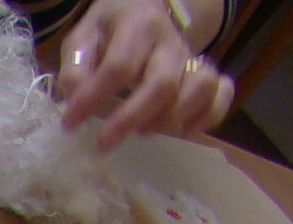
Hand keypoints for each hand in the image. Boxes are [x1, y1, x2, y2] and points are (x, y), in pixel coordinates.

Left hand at [56, 0, 233, 149]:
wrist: (144, 7)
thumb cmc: (109, 29)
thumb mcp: (83, 38)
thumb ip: (75, 67)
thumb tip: (74, 100)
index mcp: (137, 26)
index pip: (119, 66)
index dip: (94, 98)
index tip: (71, 123)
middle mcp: (169, 41)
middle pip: (163, 83)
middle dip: (132, 117)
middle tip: (105, 142)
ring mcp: (190, 57)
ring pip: (199, 87)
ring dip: (172, 117)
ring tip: (144, 132)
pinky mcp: (203, 71)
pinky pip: (222, 91)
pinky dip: (210, 114)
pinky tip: (186, 130)